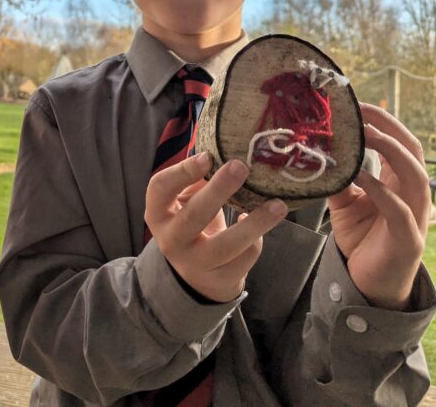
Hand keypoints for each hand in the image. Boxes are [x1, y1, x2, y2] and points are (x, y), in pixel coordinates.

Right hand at [144, 154, 288, 302]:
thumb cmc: (192, 224)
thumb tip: (224, 154)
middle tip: (241, 167)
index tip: (208, 156)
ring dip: (255, 225)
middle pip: (193, 216)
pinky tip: (260, 226)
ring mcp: (194, 264)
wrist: (197, 275)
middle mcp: (170, 240)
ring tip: (277, 205)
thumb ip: (199, 179)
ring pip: (225, 246)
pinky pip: (243, 259)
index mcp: (158, 213)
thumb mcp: (187, 201)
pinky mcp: (218, 280)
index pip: (160, 189)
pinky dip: (256, 241)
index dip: (182, 171)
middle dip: (219, 190)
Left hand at [328, 104, 430, 309]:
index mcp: (399, 182)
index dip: (382, 121)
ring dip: (390, 151)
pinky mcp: (407, 239)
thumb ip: (337, 179)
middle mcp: (412, 195)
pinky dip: (381, 190)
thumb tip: (314, 153)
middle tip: (360, 112)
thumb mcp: (345, 203)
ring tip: (364, 135)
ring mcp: (415, 216)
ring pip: (414, 175)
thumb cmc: (362, 238)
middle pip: (412, 150)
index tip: (355, 104)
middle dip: (388, 127)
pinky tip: (361, 177)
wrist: (370, 283)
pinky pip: (399, 210)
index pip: (399, 142)